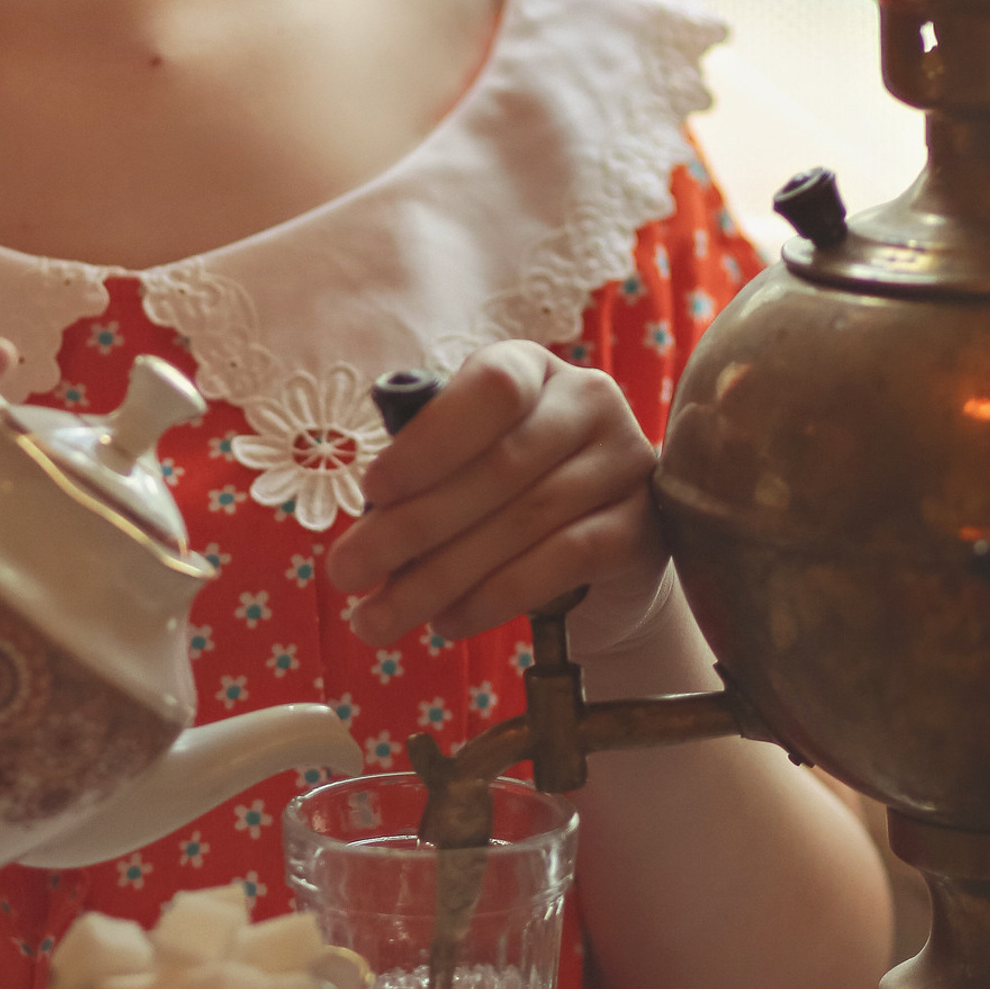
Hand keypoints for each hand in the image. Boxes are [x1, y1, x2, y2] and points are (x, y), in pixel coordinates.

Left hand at [326, 341, 664, 650]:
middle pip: (499, 467)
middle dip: (410, 528)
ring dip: (440, 576)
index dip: (430, 440)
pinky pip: (564, 561)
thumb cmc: (500, 493)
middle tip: (347, 574)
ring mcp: (625, 462)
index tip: (371, 490)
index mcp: (531, 367)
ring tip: (380, 616)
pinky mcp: (642, 527)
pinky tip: (448, 621)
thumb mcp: (459, 463)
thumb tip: (369, 525)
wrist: (593, 554)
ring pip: (526, 521)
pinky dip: (496, 597)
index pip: (490, 389)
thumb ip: (423, 473)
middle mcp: (588, 400)